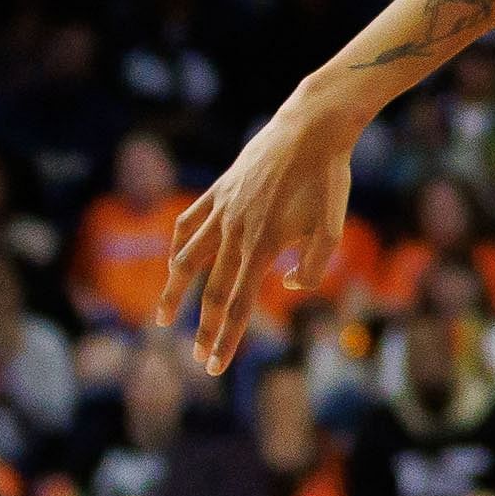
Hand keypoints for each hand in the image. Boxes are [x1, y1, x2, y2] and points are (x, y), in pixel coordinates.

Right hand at [164, 94, 360, 374]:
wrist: (310, 129)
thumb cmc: (328, 179)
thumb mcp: (333, 228)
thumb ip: (311, 266)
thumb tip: (286, 285)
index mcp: (262, 247)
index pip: (237, 306)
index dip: (225, 339)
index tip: (213, 366)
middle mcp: (234, 232)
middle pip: (211, 291)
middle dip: (204, 329)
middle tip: (196, 359)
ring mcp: (221, 210)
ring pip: (187, 259)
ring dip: (174, 293)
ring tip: (161, 318)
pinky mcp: (218, 190)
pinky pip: (188, 222)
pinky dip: (178, 244)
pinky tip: (175, 258)